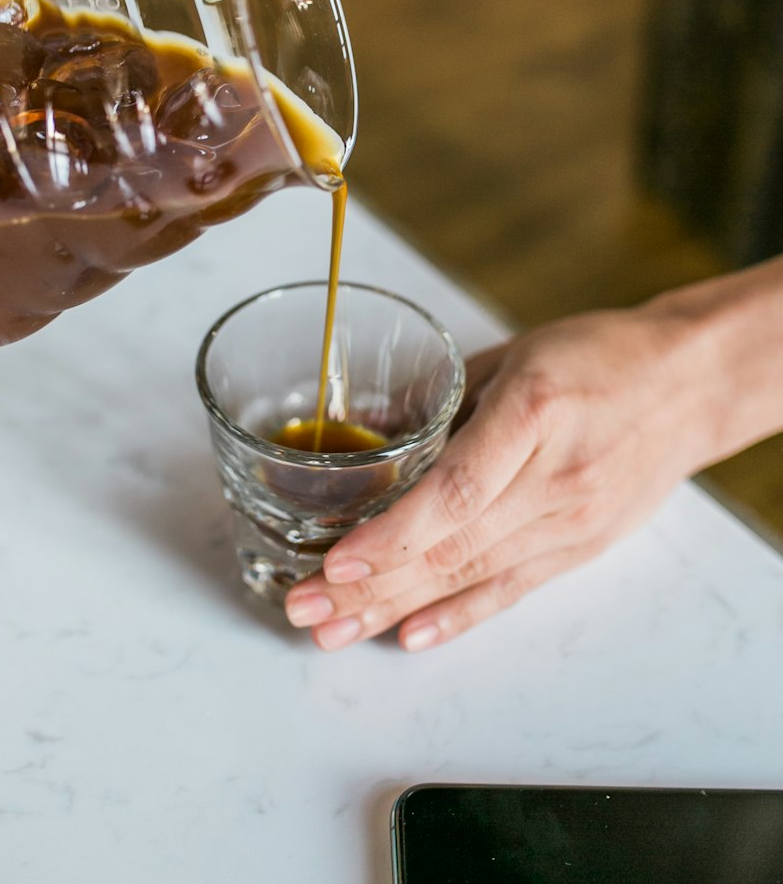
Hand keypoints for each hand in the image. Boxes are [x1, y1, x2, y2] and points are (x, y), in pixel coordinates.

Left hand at [284, 303, 719, 651]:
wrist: (688, 386)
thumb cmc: (599, 356)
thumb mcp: (514, 353)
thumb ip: (441, 396)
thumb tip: (368, 430)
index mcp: (533, 414)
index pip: (455, 492)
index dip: (392, 535)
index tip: (337, 562)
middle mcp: (554, 480)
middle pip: (451, 547)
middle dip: (368, 585)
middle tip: (303, 607)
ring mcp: (570, 524)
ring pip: (470, 577)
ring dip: (394, 608)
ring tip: (332, 630)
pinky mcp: (579, 550)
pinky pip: (510, 592)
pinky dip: (457, 617)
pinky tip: (409, 636)